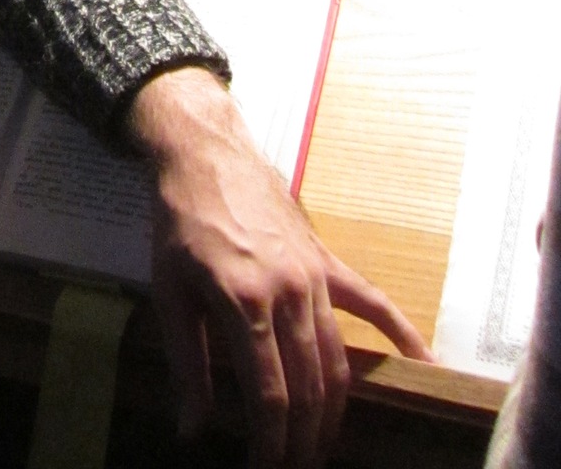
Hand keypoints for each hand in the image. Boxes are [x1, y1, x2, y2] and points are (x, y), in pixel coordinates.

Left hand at [126, 67, 429, 466]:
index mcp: (244, 302)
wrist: (205, 154)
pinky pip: (373, 302)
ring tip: (324, 446)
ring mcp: (314, 275)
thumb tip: (192, 429)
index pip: (271, 393)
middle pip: (311, 385)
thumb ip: (186, 363)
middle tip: (294, 467)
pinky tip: (424, 366)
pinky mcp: (327, 260)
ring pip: (338, 358)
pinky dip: (402, 335)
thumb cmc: (179, 223)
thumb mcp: (168, 291)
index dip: (271, 442)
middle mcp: (288, 292)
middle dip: (305, 438)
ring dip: (335, 410)